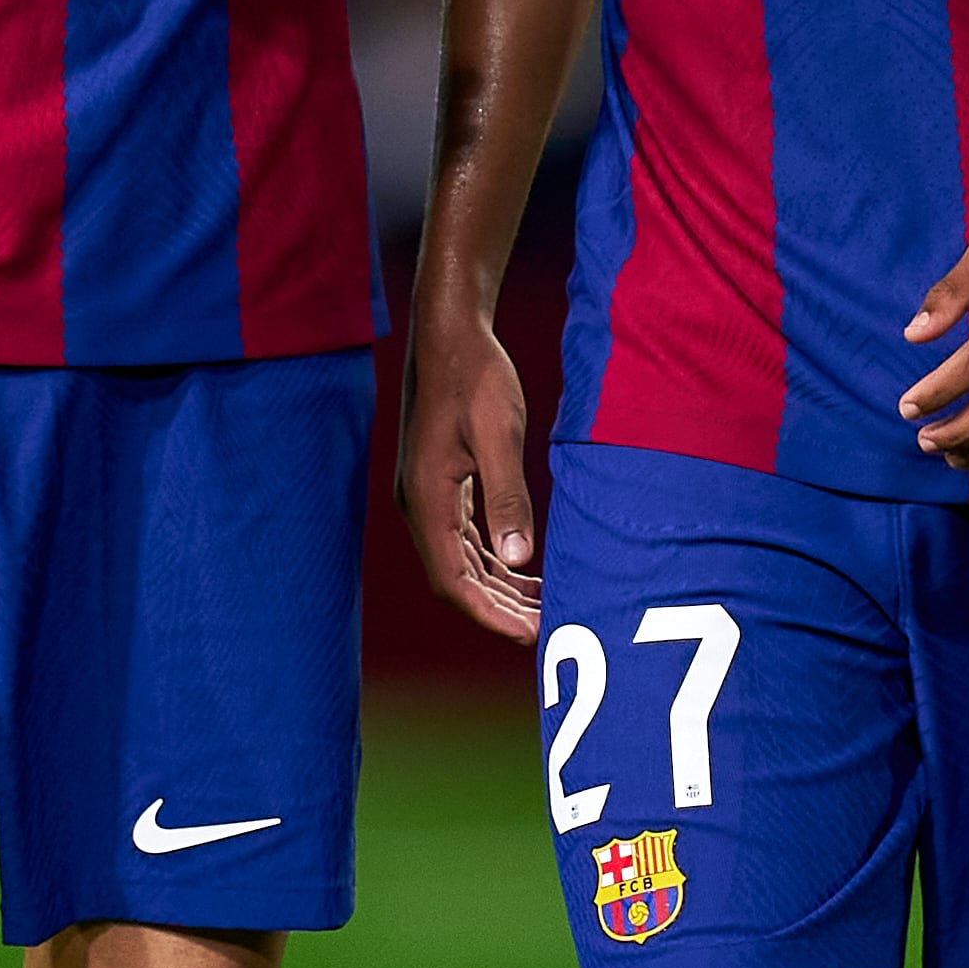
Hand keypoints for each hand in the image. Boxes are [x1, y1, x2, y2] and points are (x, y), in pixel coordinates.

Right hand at [396, 298, 542, 641]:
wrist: (450, 331)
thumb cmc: (476, 374)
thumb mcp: (498, 432)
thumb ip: (506, 495)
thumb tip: (519, 557)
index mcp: (427, 498)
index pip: (454, 580)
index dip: (490, 614)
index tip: (530, 636)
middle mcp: (420, 503)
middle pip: (455, 579)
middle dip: (499, 609)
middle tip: (548, 628)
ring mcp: (427, 493)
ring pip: (460, 561)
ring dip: (497, 587)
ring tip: (544, 604)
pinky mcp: (439, 481)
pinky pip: (463, 537)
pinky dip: (493, 559)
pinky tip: (524, 565)